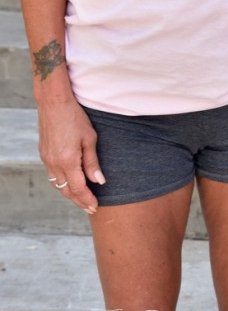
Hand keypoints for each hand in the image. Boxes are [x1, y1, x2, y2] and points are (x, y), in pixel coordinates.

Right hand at [38, 98, 104, 213]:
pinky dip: (62, 183)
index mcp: (67, 161)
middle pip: (66, 191)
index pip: (79, 188)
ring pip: (58, 185)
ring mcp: (47, 160)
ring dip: (69, 193)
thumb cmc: (75, 117)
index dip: (87, 199)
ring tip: (81, 199)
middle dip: (79, 201)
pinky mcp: (44, 154)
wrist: (54, 103)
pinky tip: (70, 182)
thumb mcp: (89, 138)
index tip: (95, 206)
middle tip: (90, 208)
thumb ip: (92, 162)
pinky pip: (53, 175)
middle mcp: (54, 164)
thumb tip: (99, 181)